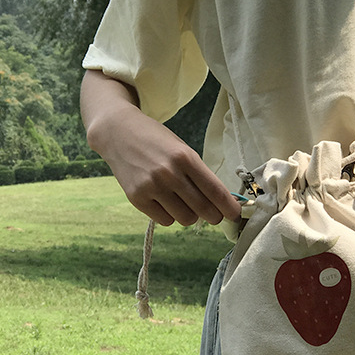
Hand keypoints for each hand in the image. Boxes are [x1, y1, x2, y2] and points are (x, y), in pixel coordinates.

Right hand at [81, 70, 241, 226]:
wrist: (118, 133)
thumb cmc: (157, 141)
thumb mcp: (182, 149)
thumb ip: (199, 174)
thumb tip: (219, 202)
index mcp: (185, 157)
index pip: (215, 190)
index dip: (229, 207)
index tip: (236, 214)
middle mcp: (169, 173)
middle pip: (203, 209)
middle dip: (214, 216)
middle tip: (214, 215)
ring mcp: (151, 187)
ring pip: (185, 218)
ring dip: (190, 216)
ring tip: (185, 204)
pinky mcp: (136, 198)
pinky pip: (165, 221)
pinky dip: (170, 216)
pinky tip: (166, 203)